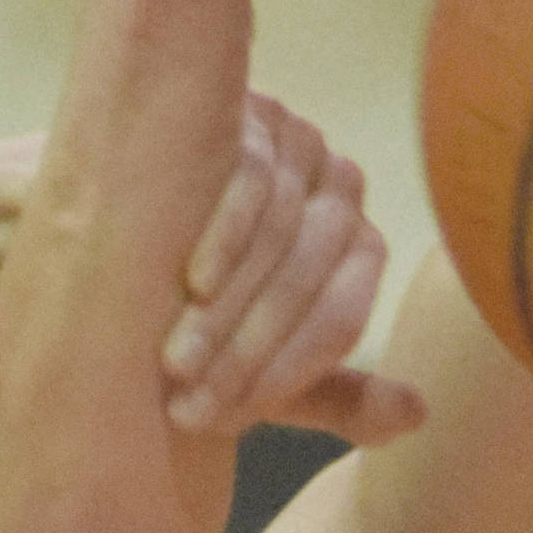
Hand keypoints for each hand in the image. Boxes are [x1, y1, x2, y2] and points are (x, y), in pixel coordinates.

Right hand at [162, 96, 424, 447]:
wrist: (115, 257)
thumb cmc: (198, 321)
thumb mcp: (264, 372)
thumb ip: (337, 396)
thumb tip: (417, 415)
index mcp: (355, 249)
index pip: (343, 313)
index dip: (287, 372)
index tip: (228, 421)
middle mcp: (339, 186)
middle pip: (312, 273)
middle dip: (249, 350)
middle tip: (193, 407)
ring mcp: (296, 139)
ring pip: (283, 230)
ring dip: (229, 309)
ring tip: (178, 366)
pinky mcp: (247, 110)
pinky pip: (253, 176)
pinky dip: (228, 237)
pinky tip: (193, 284)